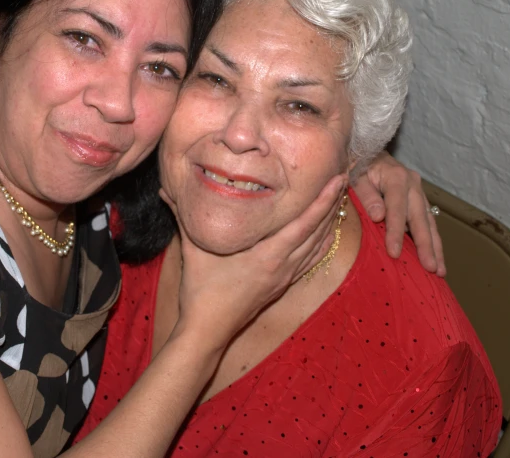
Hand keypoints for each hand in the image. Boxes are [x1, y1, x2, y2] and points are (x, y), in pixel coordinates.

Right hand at [161, 174, 346, 350]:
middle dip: (333, 205)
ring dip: (330, 222)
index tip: (337, 180)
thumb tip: (166, 190)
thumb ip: (182, 216)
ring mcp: (284, 277)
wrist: (208, 331)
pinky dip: (322, 244)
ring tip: (339, 199)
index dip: (323, 201)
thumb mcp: (192, 250)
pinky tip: (327, 234)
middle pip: (318, 232)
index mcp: (267, 255)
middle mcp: (282, 266)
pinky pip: (310, 261)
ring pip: (317, 247)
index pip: (304, 223)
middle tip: (343, 179)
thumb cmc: (201, 291)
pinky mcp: (281, 286)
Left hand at [352, 151, 444, 275]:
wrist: (366, 149)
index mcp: (396, 177)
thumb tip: (379, 216)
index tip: (394, 253)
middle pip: (421, 218)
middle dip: (426, 245)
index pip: (397, 209)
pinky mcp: (419, 199)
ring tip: (440, 271)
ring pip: (429, 222)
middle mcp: (412, 184)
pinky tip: (435, 257)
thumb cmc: (357, 164)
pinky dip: (432, 240)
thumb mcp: (355, 176)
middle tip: (431, 269)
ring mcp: (418, 192)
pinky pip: (427, 221)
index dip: (395, 232)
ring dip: (435, 247)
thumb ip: (366, 195)